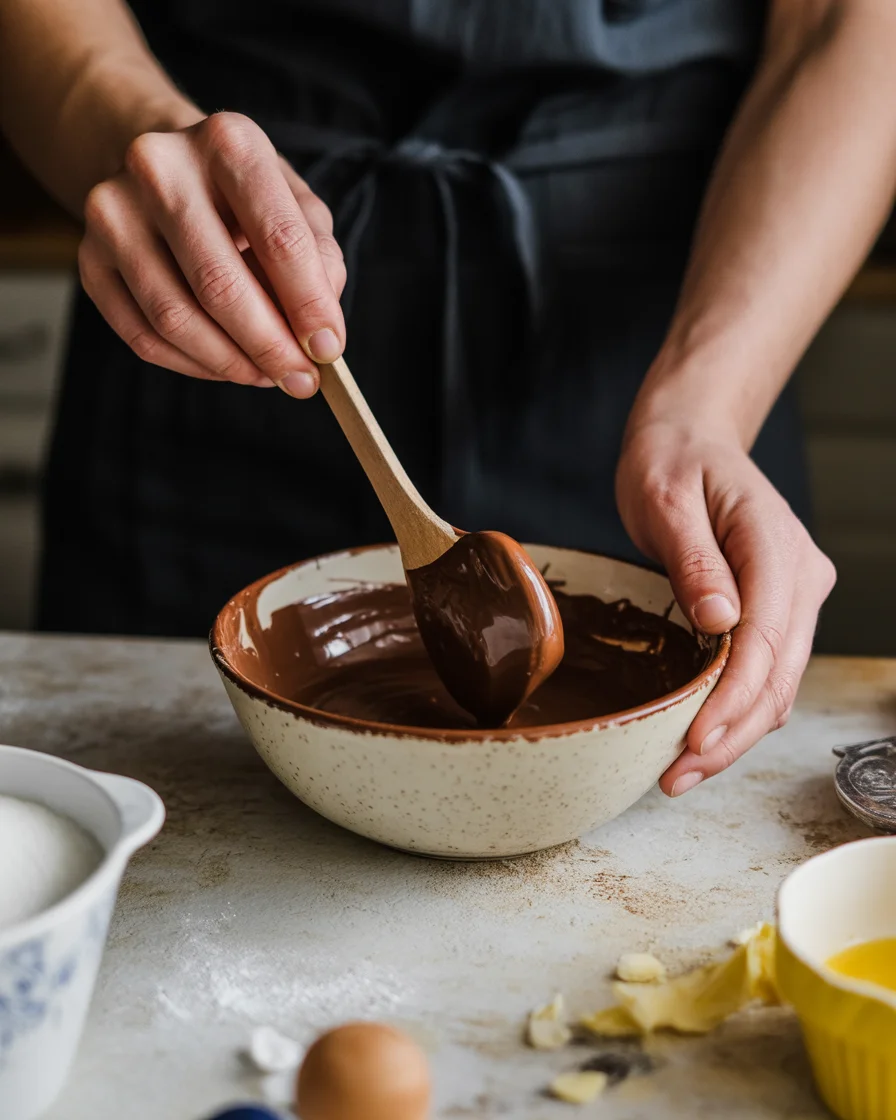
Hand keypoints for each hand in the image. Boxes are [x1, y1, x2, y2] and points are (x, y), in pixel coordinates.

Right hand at [79, 112, 345, 395]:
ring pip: (175, 318)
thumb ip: (320, 262)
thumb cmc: (245, 197)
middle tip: (300, 381)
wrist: (165, 169)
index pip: (278, 237)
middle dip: (269, 346)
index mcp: (228, 142)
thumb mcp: (298, 206)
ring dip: (230, 363)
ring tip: (266, 375)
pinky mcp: (90, 259)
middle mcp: (159, 167)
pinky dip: (192, 365)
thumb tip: (319, 335)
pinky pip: (142, 336)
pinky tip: (224, 366)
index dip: (309, 305)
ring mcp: (113, 212)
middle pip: (219, 283)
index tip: (328, 351)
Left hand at [616, 418, 835, 796]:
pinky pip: (765, 671)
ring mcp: (794, 595)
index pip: (767, 639)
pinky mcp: (778, 609)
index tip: (695, 742)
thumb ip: (694, 557)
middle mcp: (799, 576)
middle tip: (675, 777)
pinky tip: (698, 736)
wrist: (689, 438)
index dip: (734, 699)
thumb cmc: (670, 460)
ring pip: (778, 684)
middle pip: (780, 676)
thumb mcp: (665, 496)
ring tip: (679, 771)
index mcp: (775, 544)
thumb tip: (720, 623)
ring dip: (734, 733)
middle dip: (732, 735)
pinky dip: (735, 710)